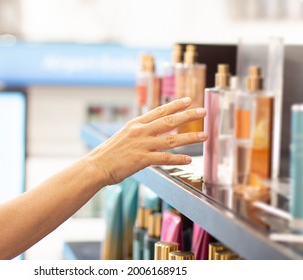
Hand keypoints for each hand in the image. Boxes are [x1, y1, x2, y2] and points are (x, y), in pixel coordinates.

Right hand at [84, 97, 207, 185]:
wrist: (97, 165)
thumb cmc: (109, 152)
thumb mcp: (124, 134)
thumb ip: (139, 130)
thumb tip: (152, 128)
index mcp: (136, 123)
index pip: (159, 111)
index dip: (175, 105)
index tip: (188, 100)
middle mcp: (140, 131)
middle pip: (169, 121)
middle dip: (188, 115)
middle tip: (203, 111)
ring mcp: (142, 145)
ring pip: (171, 139)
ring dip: (190, 138)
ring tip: (204, 136)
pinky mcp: (142, 160)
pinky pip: (164, 159)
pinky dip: (178, 159)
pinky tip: (188, 160)